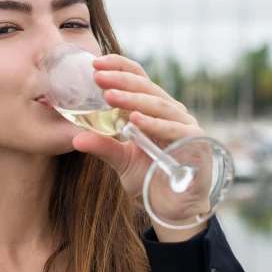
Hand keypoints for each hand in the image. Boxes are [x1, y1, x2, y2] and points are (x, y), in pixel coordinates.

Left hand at [71, 54, 211, 232]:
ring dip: (133, 99)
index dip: (119, 67)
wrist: (174, 208)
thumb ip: (103, 147)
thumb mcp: (122, 161)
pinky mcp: (195, 140)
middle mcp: (171, 111)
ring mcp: (185, 124)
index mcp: (153, 109)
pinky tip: (136, 120)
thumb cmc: (150, 179)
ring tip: (110, 96)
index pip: (138, 78)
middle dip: (121, 80)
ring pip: (158, 104)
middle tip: (97, 76)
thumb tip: (76, 139)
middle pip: (147, 87)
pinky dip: (155, 123)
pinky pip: (173, 128)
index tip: (96, 63)